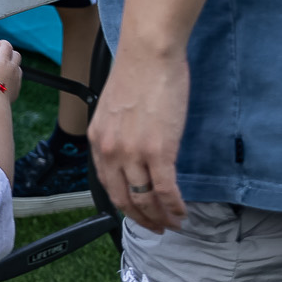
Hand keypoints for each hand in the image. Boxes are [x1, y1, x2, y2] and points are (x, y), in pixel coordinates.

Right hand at [0, 36, 23, 105]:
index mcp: (2, 60)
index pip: (7, 45)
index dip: (3, 42)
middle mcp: (12, 67)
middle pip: (16, 55)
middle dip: (10, 52)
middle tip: (2, 55)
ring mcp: (16, 78)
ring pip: (17, 67)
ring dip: (11, 65)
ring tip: (2, 69)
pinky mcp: (17, 89)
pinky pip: (17, 80)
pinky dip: (12, 78)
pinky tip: (3, 82)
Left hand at [90, 43, 190, 231]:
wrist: (149, 52)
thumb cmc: (137, 72)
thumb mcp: (114, 108)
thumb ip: (118, 134)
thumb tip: (132, 151)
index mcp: (98, 140)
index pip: (108, 185)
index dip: (123, 206)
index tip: (137, 214)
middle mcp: (110, 151)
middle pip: (124, 199)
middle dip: (142, 220)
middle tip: (157, 228)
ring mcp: (133, 153)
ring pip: (146, 199)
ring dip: (161, 217)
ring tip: (174, 224)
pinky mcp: (159, 150)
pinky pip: (166, 190)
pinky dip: (175, 207)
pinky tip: (183, 213)